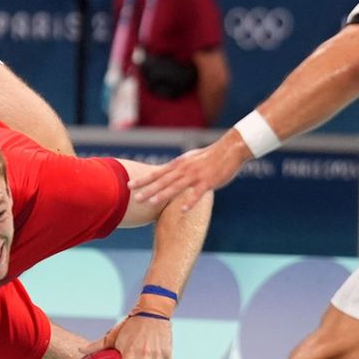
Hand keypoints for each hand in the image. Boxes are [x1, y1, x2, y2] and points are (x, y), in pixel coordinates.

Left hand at [129, 135, 247, 210]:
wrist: (230, 149)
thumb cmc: (209, 156)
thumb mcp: (190, 160)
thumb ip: (178, 168)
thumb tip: (166, 173)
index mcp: (178, 165)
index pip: (157, 173)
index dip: (143, 180)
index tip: (129, 185)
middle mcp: (184, 170)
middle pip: (163, 181)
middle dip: (148, 189)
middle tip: (135, 198)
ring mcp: (195, 176)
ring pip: (176, 186)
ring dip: (163, 194)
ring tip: (151, 202)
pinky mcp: (208, 181)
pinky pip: (197, 193)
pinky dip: (190, 201)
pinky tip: (183, 210)